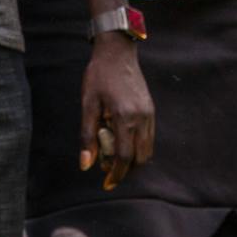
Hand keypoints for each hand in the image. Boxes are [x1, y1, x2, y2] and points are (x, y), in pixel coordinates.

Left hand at [80, 33, 154, 189]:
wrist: (118, 52)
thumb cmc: (99, 76)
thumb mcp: (88, 105)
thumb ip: (87, 136)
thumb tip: (85, 166)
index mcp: (125, 117)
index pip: (125, 157)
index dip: (116, 174)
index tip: (107, 184)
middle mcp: (142, 118)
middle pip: (139, 158)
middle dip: (125, 170)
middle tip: (108, 171)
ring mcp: (149, 114)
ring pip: (147, 150)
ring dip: (132, 160)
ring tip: (113, 158)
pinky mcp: (151, 110)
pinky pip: (148, 138)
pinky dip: (137, 148)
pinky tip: (122, 144)